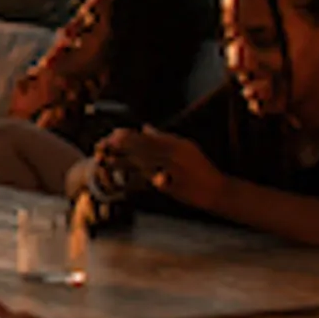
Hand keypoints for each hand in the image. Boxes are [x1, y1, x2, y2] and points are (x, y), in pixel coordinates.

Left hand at [94, 127, 216, 210]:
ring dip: (121, 162)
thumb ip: (164, 137)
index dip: (128, 136)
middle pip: (141, 148)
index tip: (112, 135)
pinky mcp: (170, 186)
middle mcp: (173, 154)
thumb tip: (145, 127)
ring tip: (104, 161)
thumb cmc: (201, 168)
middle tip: (102, 145)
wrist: (216, 190)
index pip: (147, 137)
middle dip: (120, 147)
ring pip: (141, 163)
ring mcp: (172, 170)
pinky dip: (134, 181)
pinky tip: (120, 182)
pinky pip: (148, 182)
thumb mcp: (186, 147)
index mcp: (176, 143)